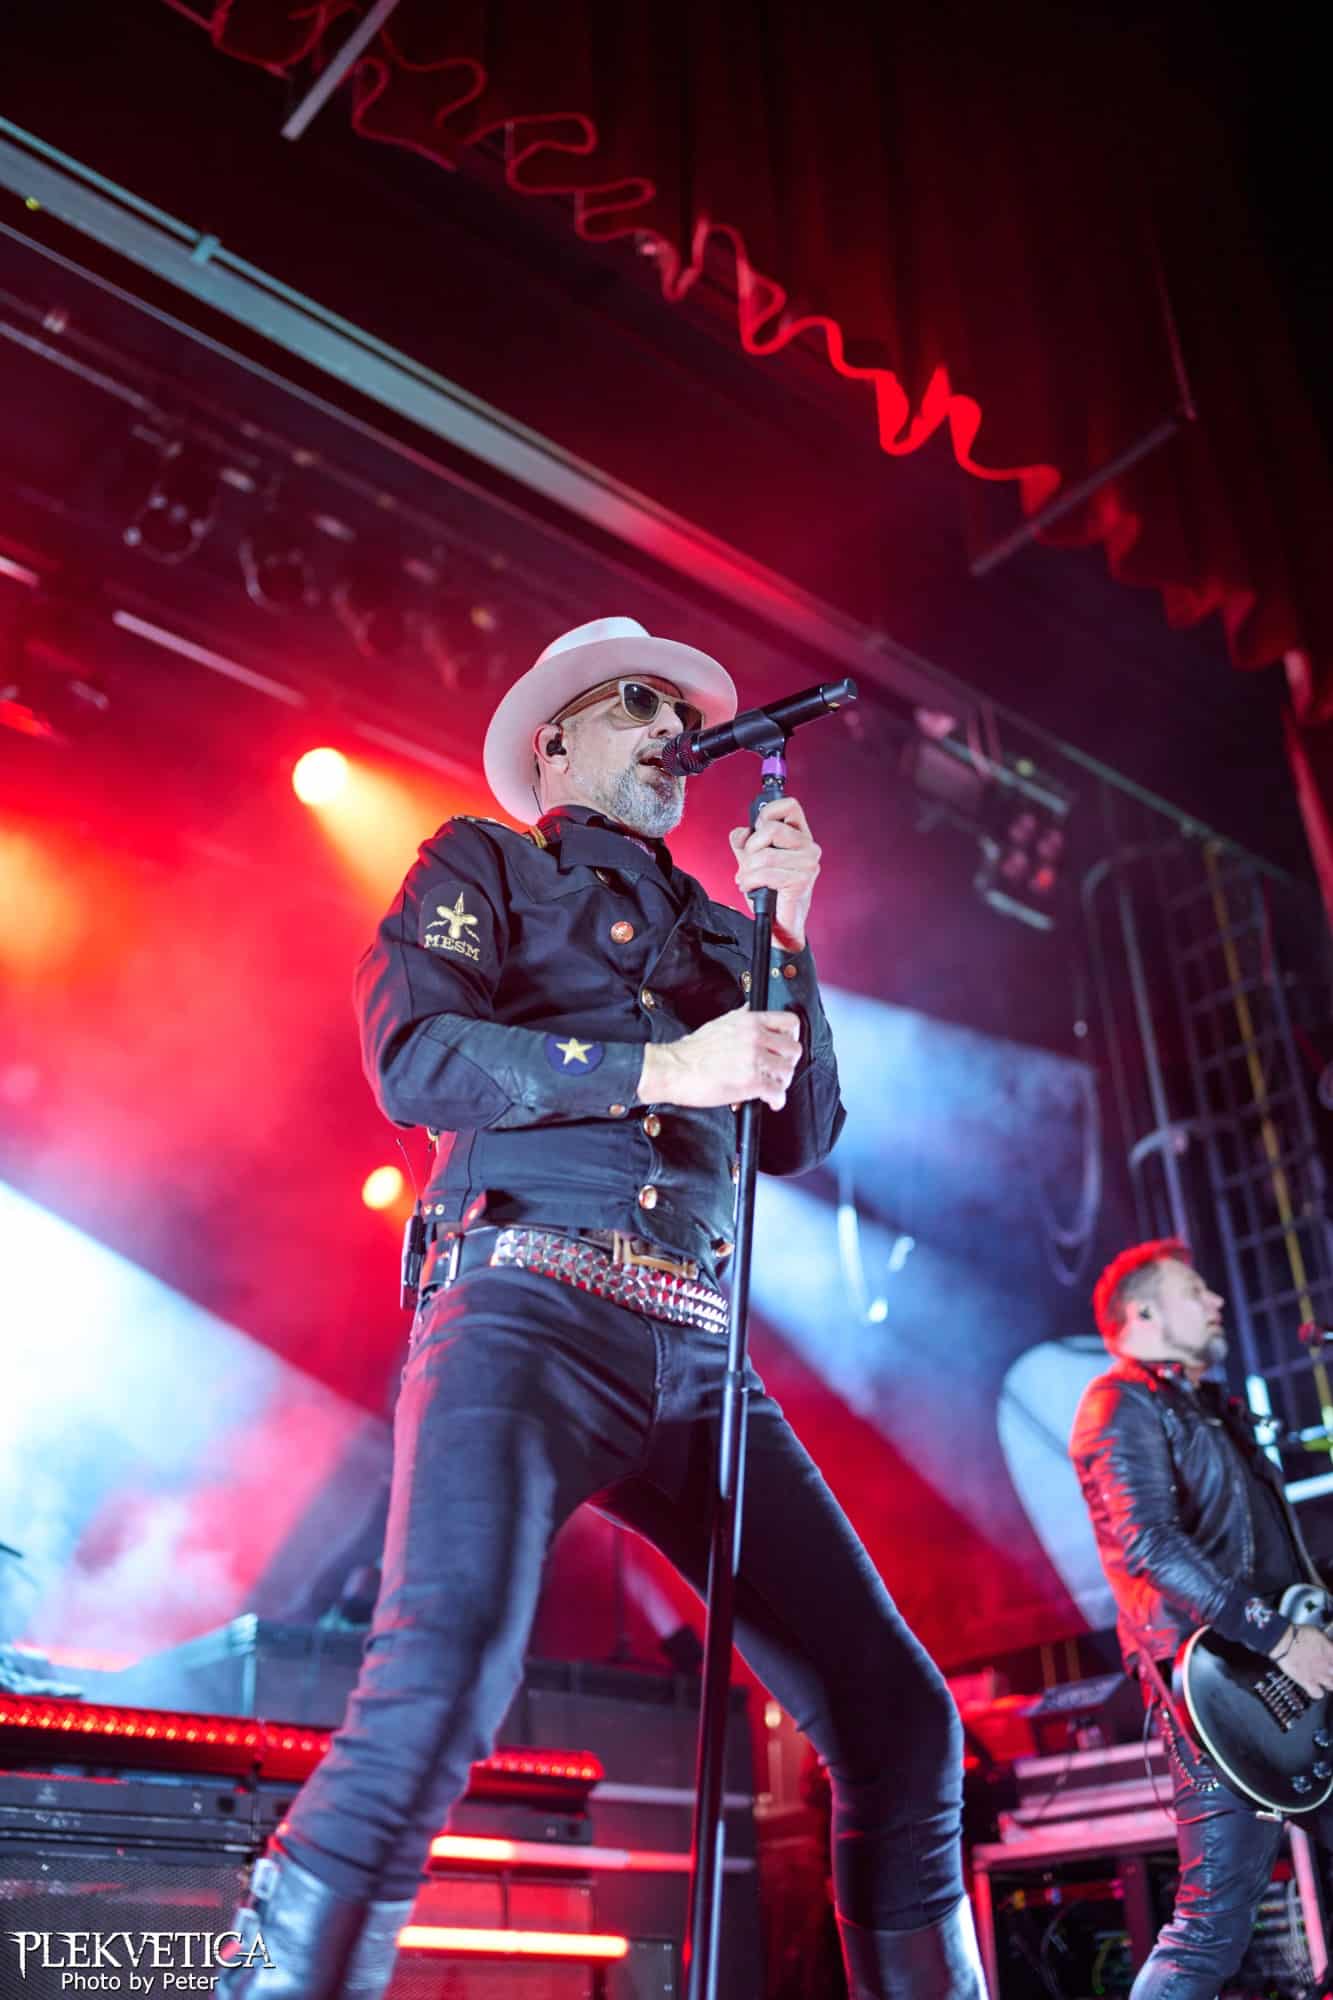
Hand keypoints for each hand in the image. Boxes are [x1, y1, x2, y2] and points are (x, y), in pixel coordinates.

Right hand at [638, 1007, 801, 1112]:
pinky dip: (777, 1100)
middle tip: (778, 1071)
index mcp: (749, 1021)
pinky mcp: (751, 1081)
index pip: (790, 1022)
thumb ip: (741, 1018)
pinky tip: (770, 1102)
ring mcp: (754, 1059)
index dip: (793, 1037)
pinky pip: (777, 1092)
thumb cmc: (691, 1051)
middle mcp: (755, 1037)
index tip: (787, 1048)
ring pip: (787, 1072)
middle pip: (793, 1049)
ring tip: (770, 1087)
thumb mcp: (720, 1023)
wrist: (673, 1068)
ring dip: (781, 1083)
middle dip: (788, 1063)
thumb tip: (750, 1011)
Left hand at [729, 798, 820, 952]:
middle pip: (771, 828)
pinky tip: (750, 888)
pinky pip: (765, 873)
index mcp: (800, 837)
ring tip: (747, 879)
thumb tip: (741, 833)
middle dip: (750, 847)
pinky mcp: (801, 881)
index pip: (789, 805)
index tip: (756, 830)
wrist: (780, 925)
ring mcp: (808, 864)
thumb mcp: (752, 861)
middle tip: (748, 863)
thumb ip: (744, 842)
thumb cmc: (770, 892)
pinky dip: (750, 881)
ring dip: (747, 870)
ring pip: (764, 854)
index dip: (767, 813)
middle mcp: (809, 847)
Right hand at [1272, 1622, 1332, 1697]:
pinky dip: (1317, 1693)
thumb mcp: (1316, 1633)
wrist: (1283, 1641)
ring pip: (1331, 1686)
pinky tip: (1314, 1688)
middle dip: (1332, 1672)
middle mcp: (1327, 1665)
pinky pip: (1317, 1694)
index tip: (1330, 1660)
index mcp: (1330, 1652)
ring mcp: (1318, 1675)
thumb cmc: (1297, 1633)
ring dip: (1329, 1683)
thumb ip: (1324, 1642)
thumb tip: (1326, 1643)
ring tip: (1324, 1680)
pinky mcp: (1307, 1682)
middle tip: (1328, 1669)